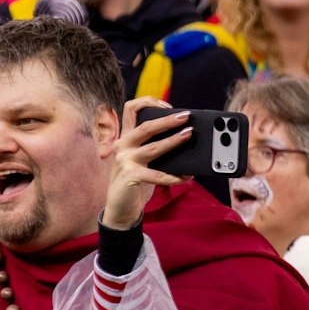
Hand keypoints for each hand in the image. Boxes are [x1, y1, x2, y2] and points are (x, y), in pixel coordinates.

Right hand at [104, 98, 188, 230]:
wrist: (120, 208)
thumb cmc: (135, 180)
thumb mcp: (141, 159)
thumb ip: (153, 146)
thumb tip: (183, 136)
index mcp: (125, 137)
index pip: (130, 108)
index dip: (148, 102)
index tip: (167, 105)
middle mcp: (122, 145)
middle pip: (146, 126)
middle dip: (168, 120)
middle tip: (186, 117)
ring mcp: (125, 161)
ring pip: (153, 147)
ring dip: (173, 141)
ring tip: (189, 135)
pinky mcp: (130, 177)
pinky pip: (158, 175)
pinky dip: (175, 177)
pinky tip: (187, 176)